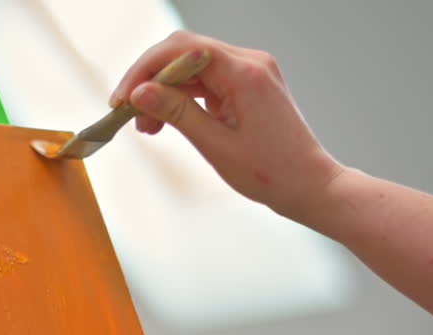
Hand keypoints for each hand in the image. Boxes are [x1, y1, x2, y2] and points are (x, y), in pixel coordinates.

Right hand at [110, 31, 344, 222]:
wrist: (310, 186)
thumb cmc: (271, 172)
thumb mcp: (215, 145)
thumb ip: (176, 113)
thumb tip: (140, 93)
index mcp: (245, 73)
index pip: (181, 50)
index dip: (145, 70)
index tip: (123, 98)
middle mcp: (250, 63)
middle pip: (184, 53)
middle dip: (151, 81)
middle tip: (128, 113)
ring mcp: (251, 72)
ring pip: (192, 68)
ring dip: (165, 92)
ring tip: (147, 127)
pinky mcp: (249, 85)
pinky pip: (207, 81)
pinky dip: (184, 98)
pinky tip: (167, 122)